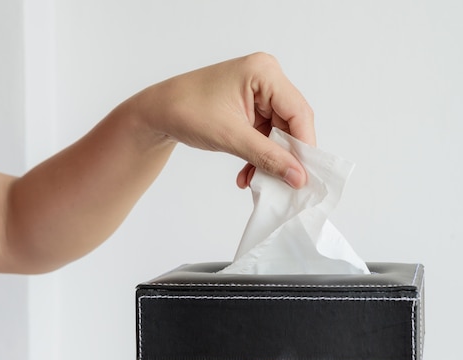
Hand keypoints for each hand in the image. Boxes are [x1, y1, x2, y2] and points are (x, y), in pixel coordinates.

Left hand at [126, 52, 314, 187]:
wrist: (157, 112)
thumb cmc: (186, 111)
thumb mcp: (230, 137)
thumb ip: (268, 157)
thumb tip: (298, 177)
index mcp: (264, 72)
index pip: (298, 112)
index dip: (304, 145)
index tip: (304, 175)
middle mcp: (267, 78)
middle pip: (292, 123)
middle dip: (285, 156)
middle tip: (284, 183)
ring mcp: (260, 93)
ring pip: (280, 134)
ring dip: (269, 160)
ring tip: (255, 181)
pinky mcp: (253, 108)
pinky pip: (267, 136)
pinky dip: (259, 156)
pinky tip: (247, 173)